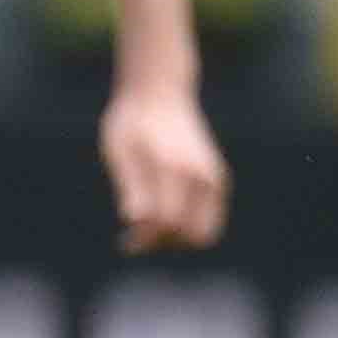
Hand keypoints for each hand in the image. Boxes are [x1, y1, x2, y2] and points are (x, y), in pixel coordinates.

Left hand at [102, 80, 228, 253]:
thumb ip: (130, 186)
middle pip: (192, 234)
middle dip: (164, 244)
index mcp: (176, 168)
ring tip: (145, 233)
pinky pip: (209, 220)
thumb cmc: (131, 123)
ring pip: (206, 232)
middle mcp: (203, 176)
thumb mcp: (120, 151)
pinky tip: (159, 220)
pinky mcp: (217, 180)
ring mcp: (214, 178)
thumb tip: (134, 220)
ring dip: (177, 240)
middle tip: (133, 240)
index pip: (167, 221)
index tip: (124, 242)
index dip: (146, 239)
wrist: (159, 93)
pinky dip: (187, 228)